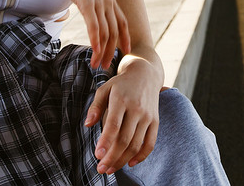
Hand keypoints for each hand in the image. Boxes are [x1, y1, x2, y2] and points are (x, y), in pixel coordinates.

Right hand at [54, 0, 130, 68]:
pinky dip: (96, 41)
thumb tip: (90, 10)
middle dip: (112, 51)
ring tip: (97, 65)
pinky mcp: (87, 3)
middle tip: (106, 66)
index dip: (125, 38)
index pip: (123, 22)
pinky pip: (94, 26)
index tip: (126, 51)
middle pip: (115, 32)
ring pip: (105, 32)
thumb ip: (93, 0)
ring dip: (102, 51)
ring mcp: (98, 2)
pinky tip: (95, 52)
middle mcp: (108, 1)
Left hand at [85, 58, 161, 173]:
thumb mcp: (104, 89)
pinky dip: (141, 156)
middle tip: (101, 169)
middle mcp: (137, 108)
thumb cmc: (121, 84)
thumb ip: (95, 107)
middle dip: (112, 157)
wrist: (145, 74)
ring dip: (123, 160)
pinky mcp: (155, 121)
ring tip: (110, 169)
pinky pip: (150, 143)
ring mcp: (148, 116)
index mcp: (121, 99)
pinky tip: (130, 163)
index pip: (114, 124)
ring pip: (136, 144)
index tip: (97, 156)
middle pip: (125, 139)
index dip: (106, 142)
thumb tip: (88, 125)